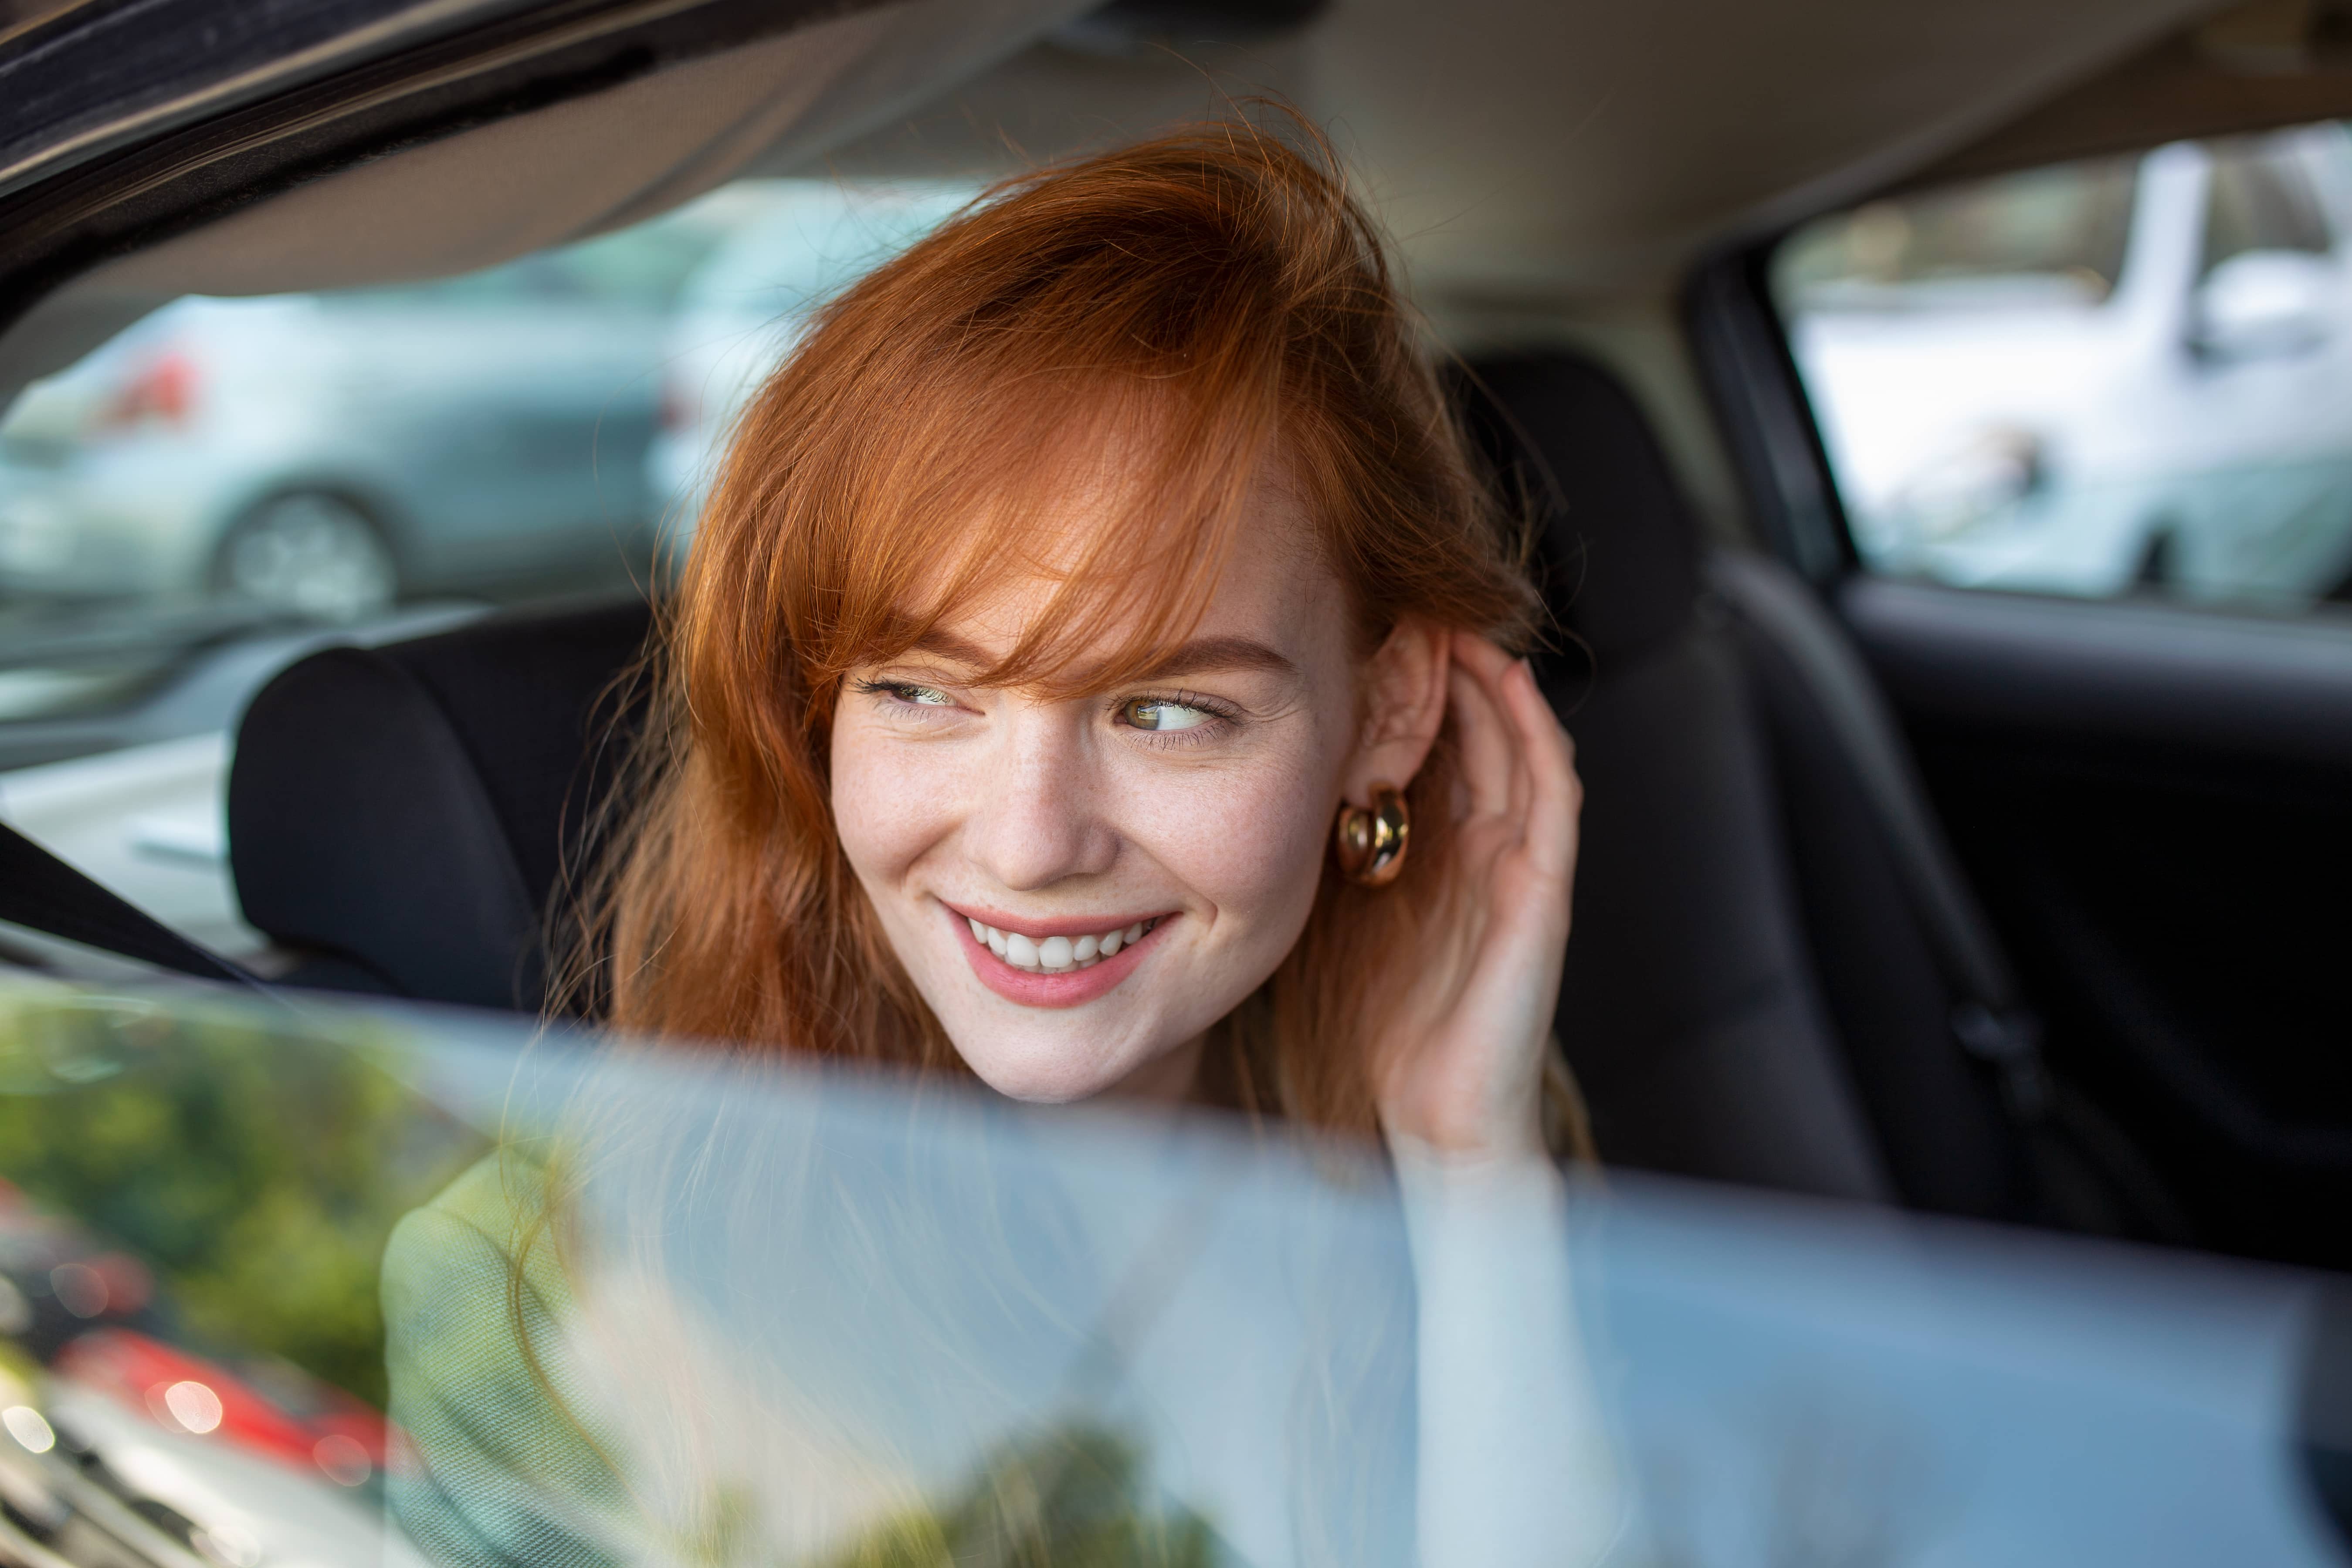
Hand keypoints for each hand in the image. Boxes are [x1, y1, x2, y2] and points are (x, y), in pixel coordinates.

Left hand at [1370, 632, 1580, 1162]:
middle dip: (1449, 667)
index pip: (1428, 749)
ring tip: (1459, 620)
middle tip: (1412, 601)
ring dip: (1492, 681)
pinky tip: (1510, 683)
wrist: (1434, 1119)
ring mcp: (1518, 866)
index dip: (1407, 688)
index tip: (1364, 628)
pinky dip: (1535, 734)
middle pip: (1474, 734)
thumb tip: (1271, 787)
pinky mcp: (1542, 891)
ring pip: (1515, 746)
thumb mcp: (1338, 919)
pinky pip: (1550, 794)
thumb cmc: (1382, 1031)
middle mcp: (1481, 850)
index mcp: (1434, 857)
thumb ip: (1328, 855)